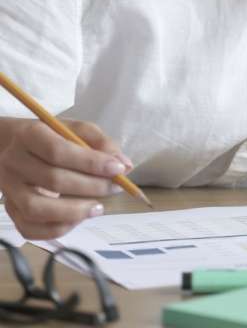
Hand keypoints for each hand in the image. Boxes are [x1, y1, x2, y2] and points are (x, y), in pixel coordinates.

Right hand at [0, 118, 132, 239]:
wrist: (9, 145)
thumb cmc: (51, 136)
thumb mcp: (75, 129)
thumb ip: (101, 143)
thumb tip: (125, 165)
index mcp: (31, 134)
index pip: (59, 151)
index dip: (90, 162)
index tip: (118, 169)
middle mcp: (14, 161)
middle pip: (52, 179)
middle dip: (91, 187)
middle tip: (116, 188)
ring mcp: (8, 188)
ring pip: (37, 209)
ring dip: (73, 212)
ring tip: (99, 207)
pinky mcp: (9, 209)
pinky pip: (29, 228)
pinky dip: (57, 229)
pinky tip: (79, 218)